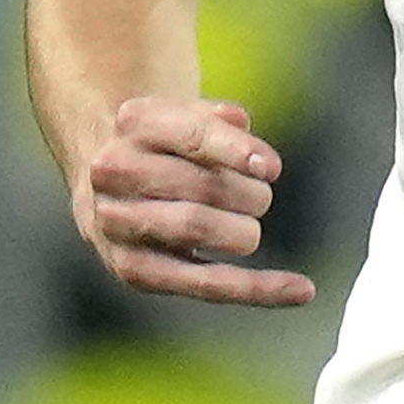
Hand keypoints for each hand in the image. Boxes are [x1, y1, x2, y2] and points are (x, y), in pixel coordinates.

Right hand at [73, 96, 316, 306]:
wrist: (103, 174)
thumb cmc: (165, 142)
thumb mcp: (189, 113)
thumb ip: (221, 122)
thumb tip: (251, 149)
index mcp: (136, 122)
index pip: (194, 135)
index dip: (237, 151)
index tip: (272, 169)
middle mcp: (114, 171)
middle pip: (198, 187)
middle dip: (247, 194)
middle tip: (260, 196)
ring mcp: (116, 223)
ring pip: (196, 229)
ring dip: (243, 230)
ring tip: (249, 225)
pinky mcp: (133, 270)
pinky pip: (205, 284)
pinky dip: (258, 288)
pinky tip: (300, 290)